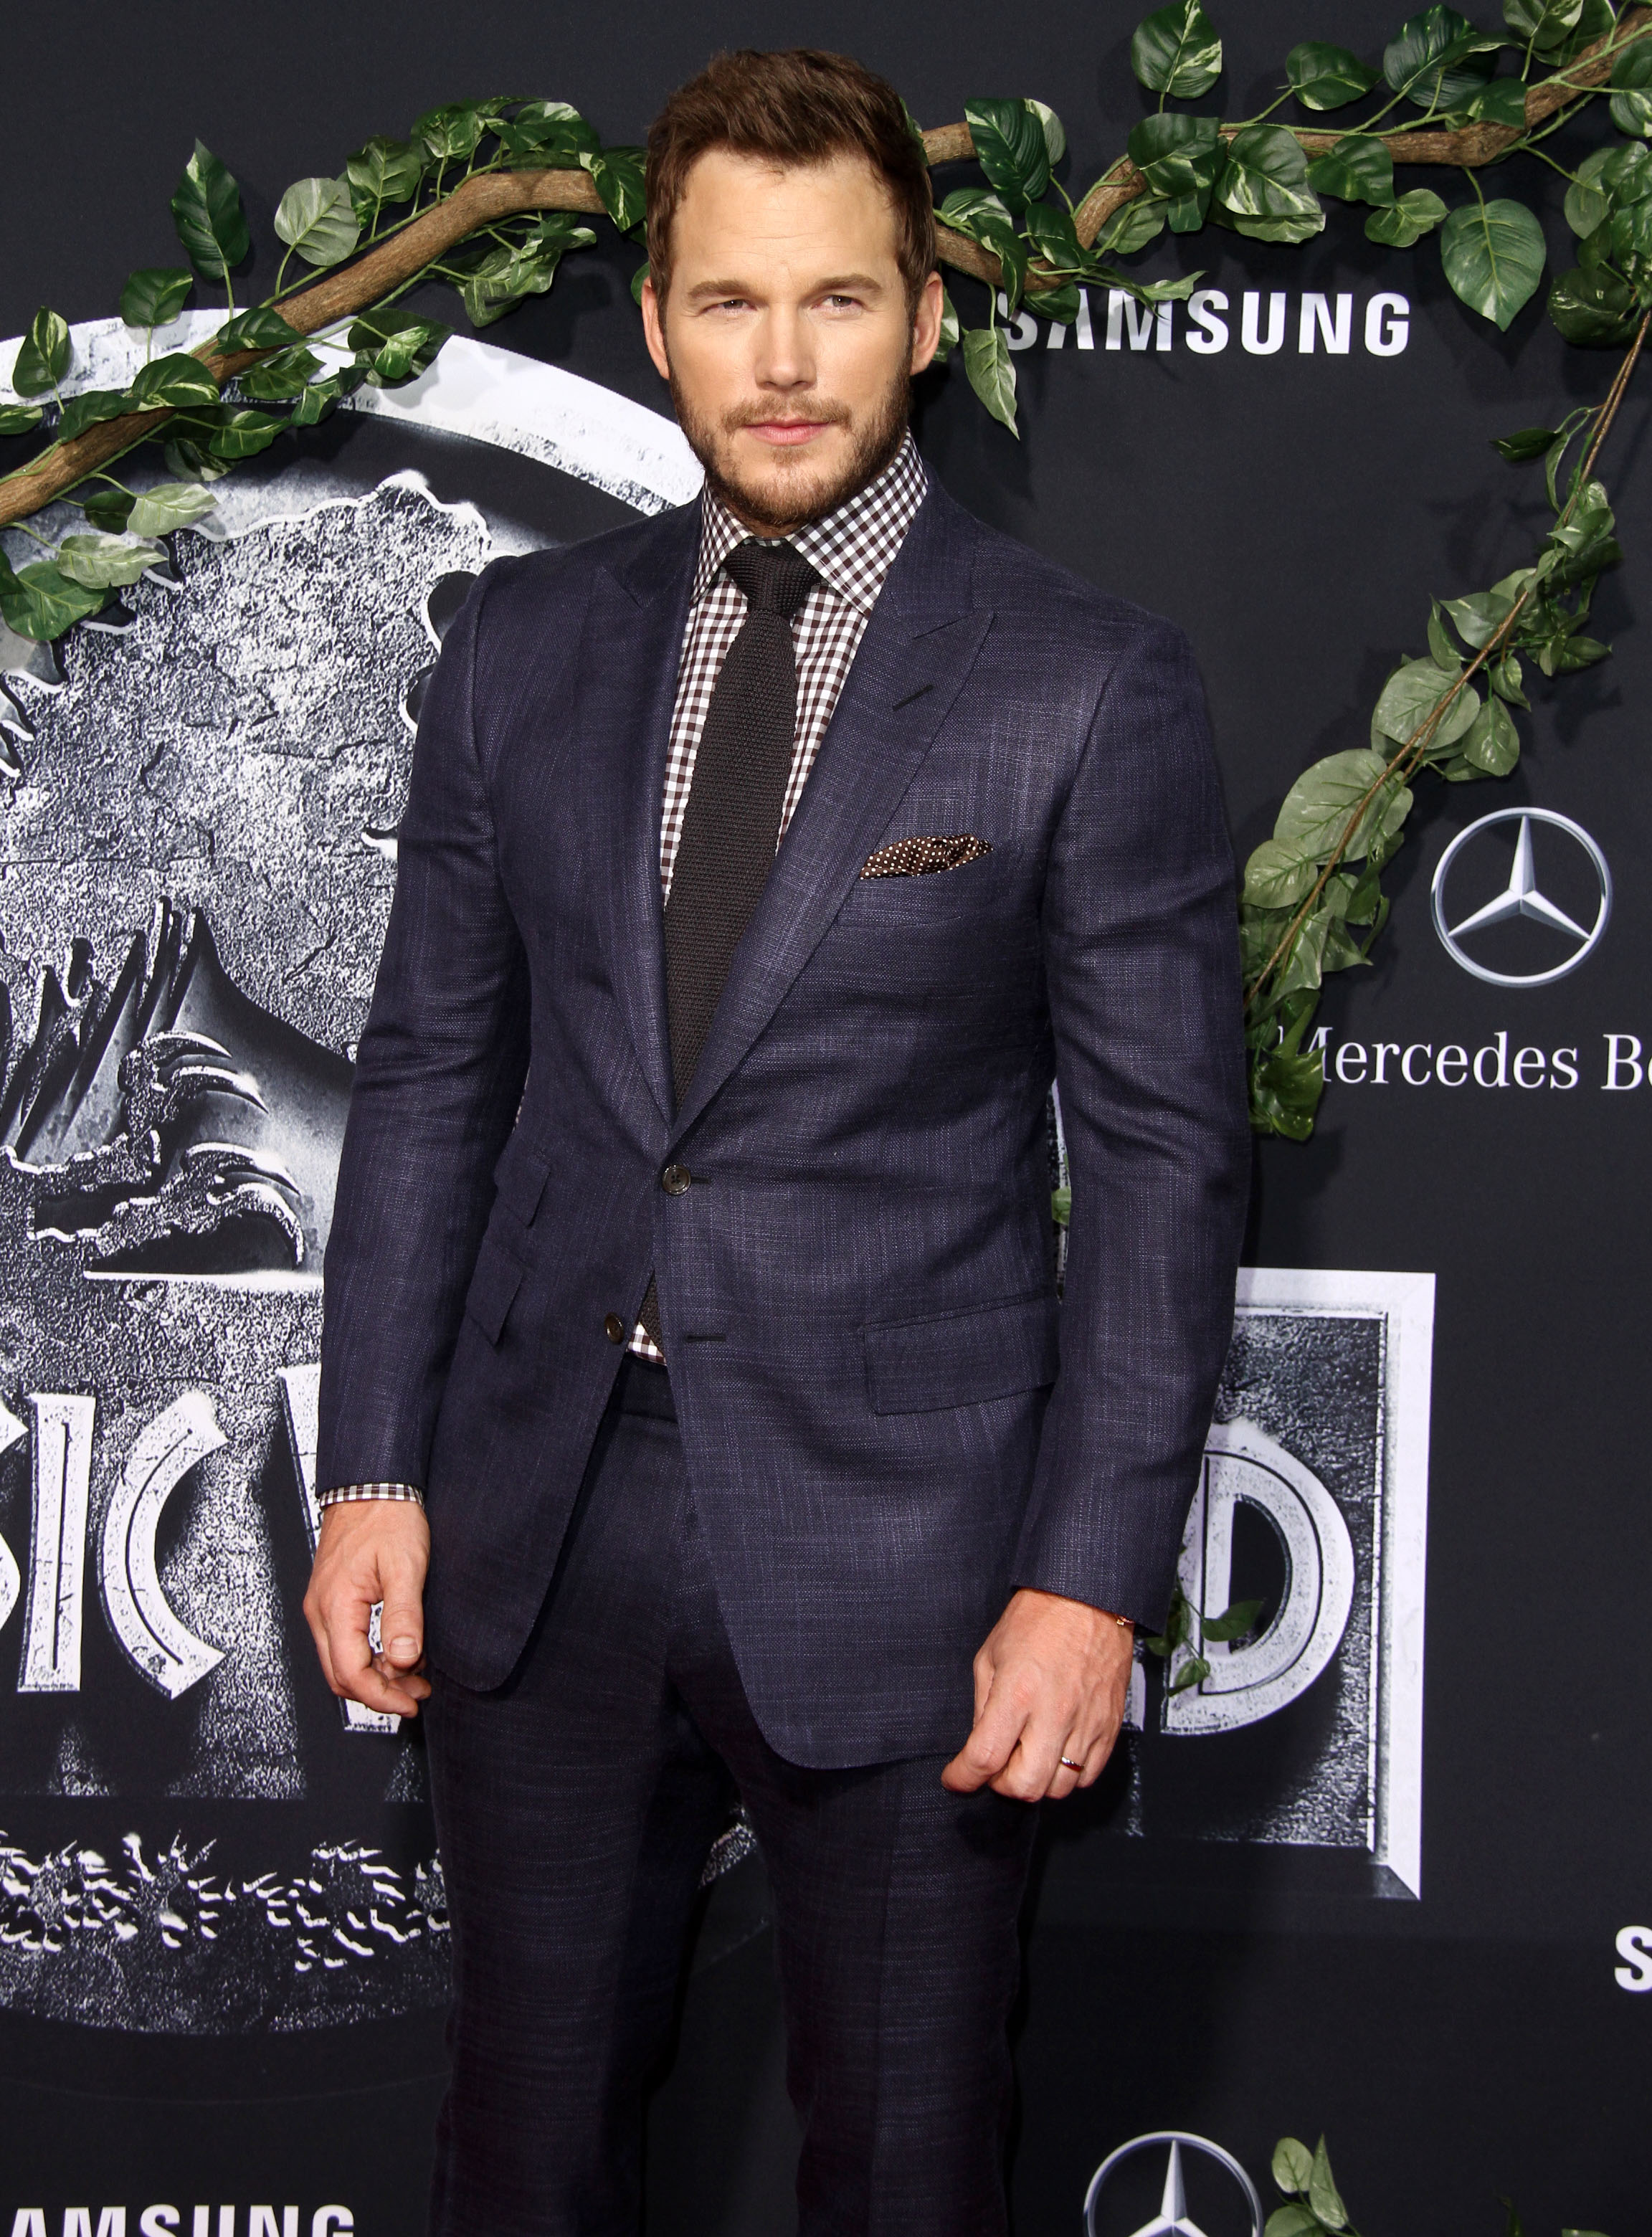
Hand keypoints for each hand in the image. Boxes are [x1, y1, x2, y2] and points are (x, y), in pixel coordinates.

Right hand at [303, 1501, 431, 1718]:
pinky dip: (371, 1655)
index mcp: (335, 1607)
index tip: (410, 1703)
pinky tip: (399, 1650)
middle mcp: (320, 1611)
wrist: (371, 1484)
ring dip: (376, 1675)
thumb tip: (405, 1660)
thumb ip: (403, 1616)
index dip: (381, 1697)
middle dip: (379, 1692)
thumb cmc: (386, 1518)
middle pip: (341, 1675)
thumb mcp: (405, 1567)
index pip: (350, 1674)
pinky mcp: (332, 1599)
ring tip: (414, 1674)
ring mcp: (323, 1605)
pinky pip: (344, 1641)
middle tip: (416, 1694)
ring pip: (341, 1661)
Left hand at [942, 1586, 1133, 1802]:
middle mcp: (1054, 1713)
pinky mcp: (1110, 1727)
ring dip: (1035, 1781)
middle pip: (1025, 1786)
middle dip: (1001, 1785)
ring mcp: (1086, 1723)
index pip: (985, 1757)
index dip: (963, 1777)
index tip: (956, 1778)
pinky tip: (1055, 1751)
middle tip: (995, 1766)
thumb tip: (981, 1745)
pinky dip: (1068, 1775)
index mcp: (1018, 1692)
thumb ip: (983, 1705)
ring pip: (1059, 1788)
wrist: (1090, 1598)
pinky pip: (1089, 1775)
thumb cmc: (1039, 1618)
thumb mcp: (991, 1654)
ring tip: (1026, 1756)